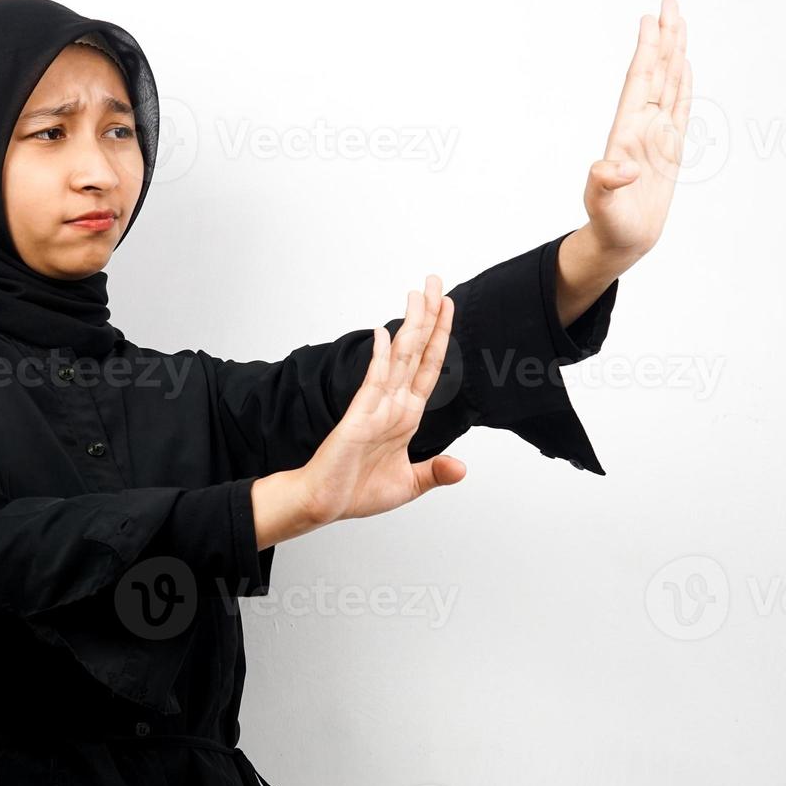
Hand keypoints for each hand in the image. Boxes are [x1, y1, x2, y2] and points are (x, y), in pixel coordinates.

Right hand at [296, 276, 467, 524]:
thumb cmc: (356, 492)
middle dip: (429, 316)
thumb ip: (434, 472)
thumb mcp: (408, 484)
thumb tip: (461, 468)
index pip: (429, 366)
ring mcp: (376, 407)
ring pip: (399, 357)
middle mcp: (393, 404)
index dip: (441, 336)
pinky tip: (386, 334)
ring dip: (412, 325)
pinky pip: (374, 382)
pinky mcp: (359, 416)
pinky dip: (380, 358)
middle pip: (416, 350)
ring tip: (419, 293)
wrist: (323, 503)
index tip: (448, 307)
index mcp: (407, 416)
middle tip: (435, 281)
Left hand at [581, 0, 692, 259]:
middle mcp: (641, 128)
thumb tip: (616, 169)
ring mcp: (656, 136)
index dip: (646, 51)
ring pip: (669, 84)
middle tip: (669, 1)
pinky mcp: (670, 149)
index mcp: (627, 134)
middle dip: (663, 38)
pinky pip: (680, 108)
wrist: (621, 242)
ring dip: (675, 54)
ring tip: (680, 21)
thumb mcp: (603, 206)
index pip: (640, 83)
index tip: (649, 19)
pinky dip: (684, 84)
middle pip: (656, 73)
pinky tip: (686, 65)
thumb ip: (604, 185)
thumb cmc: (610, 225)